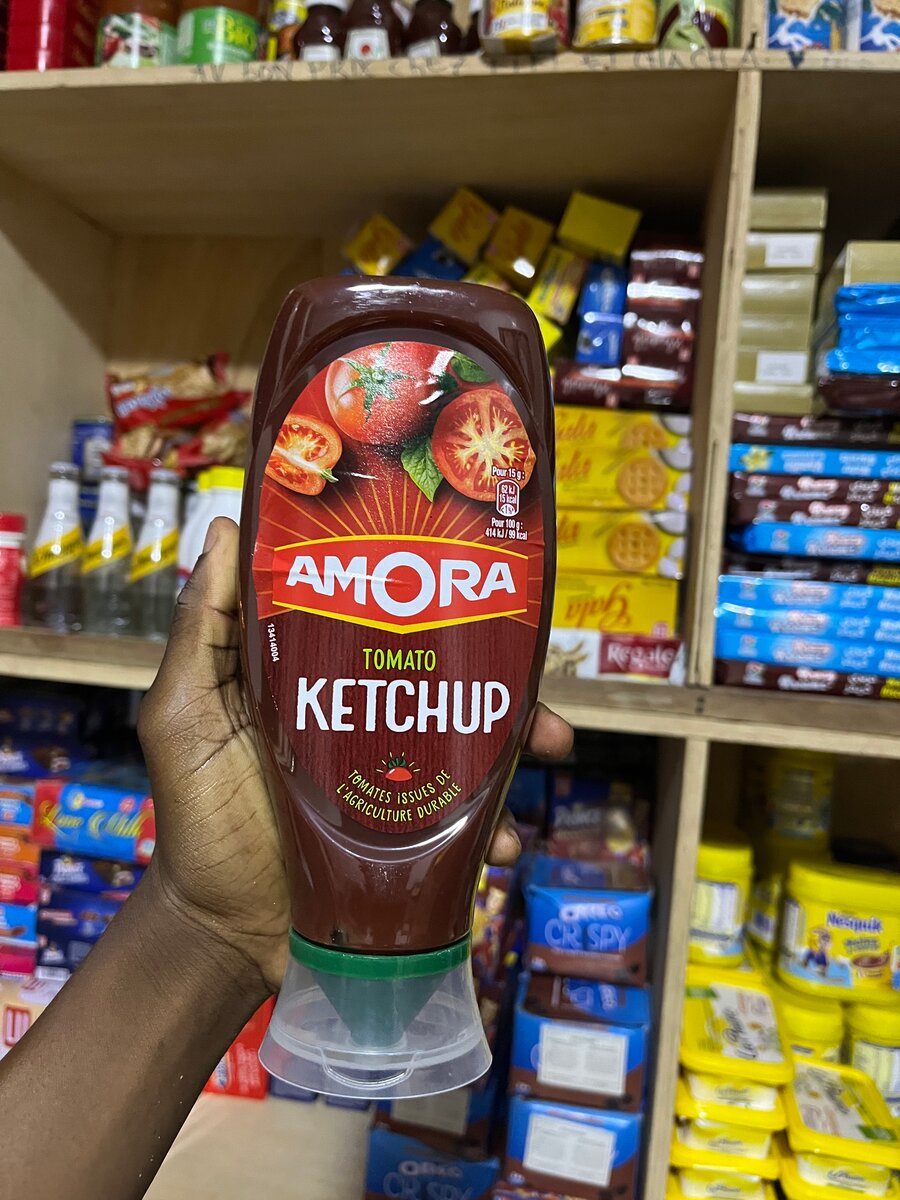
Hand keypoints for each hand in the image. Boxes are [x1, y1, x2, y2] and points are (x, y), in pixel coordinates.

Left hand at [139, 517, 572, 994]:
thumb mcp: (184, 711)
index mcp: (310, 673)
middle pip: (440, 674)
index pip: (373, 614)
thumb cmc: (195, 813)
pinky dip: (495, 822)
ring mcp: (388, 772)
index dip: (421, 589)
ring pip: (467, 738)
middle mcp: (358, 713)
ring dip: (515, 738)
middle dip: (498, 669)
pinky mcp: (406, 827)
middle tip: (534, 667)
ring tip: (549, 744)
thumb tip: (229, 529)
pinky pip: (464, 814)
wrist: (221, 929)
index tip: (471, 566)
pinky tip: (506, 837)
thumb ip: (203, 629)